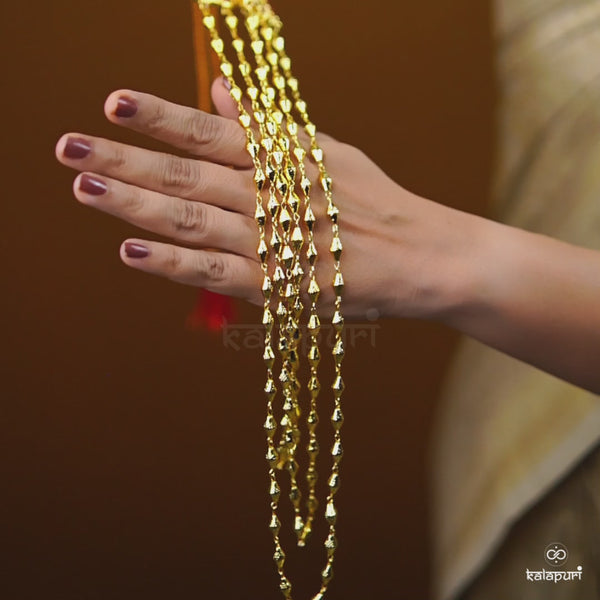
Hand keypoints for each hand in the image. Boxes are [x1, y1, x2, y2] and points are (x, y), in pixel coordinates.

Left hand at [55, 79, 469, 319]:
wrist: (425, 256)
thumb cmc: (376, 204)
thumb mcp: (328, 153)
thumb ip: (269, 131)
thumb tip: (222, 97)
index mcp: (286, 159)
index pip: (212, 133)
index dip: (162, 116)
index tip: (113, 103)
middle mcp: (274, 195)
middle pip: (189, 174)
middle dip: (126, 160)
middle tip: (69, 148)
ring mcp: (275, 241)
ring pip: (194, 220)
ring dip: (136, 205)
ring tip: (84, 190)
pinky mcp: (280, 287)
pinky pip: (217, 272)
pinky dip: (174, 263)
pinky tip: (131, 252)